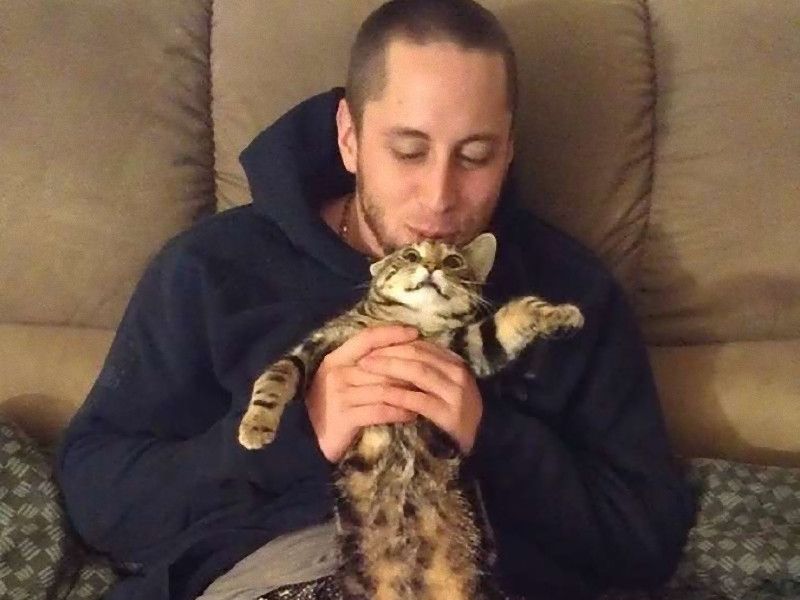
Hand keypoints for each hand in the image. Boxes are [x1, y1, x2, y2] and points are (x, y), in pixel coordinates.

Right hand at [306, 325, 426, 462]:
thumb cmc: (331, 408)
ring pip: (384, 388)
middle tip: (431, 371)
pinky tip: (413, 414)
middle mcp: (336, 373)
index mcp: (335, 358)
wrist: (308, 442)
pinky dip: (399, 412)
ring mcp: (339, 396)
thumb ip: (363, 367)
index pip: (367, 338)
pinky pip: (380, 411)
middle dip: (409, 368)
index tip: (415, 332)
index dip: (392, 333)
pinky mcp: (344, 418)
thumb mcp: (343, 381)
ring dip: (409, 392)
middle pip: (382, 364)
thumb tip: (399, 353)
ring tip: (427, 394)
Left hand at [357, 340, 482, 453]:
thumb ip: (424, 371)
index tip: (370, 347)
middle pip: (418, 354)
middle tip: (362, 356)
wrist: (478, 449)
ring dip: (389, 367)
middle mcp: (459, 374)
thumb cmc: (450, 418)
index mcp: (455, 364)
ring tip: (366, 368)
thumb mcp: (441, 389)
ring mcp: (456, 394)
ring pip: (418, 371)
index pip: (421, 345)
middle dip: (388, 352)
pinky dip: (398, 395)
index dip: (394, 343)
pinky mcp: (450, 415)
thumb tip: (391, 352)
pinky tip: (380, 395)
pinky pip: (418, 399)